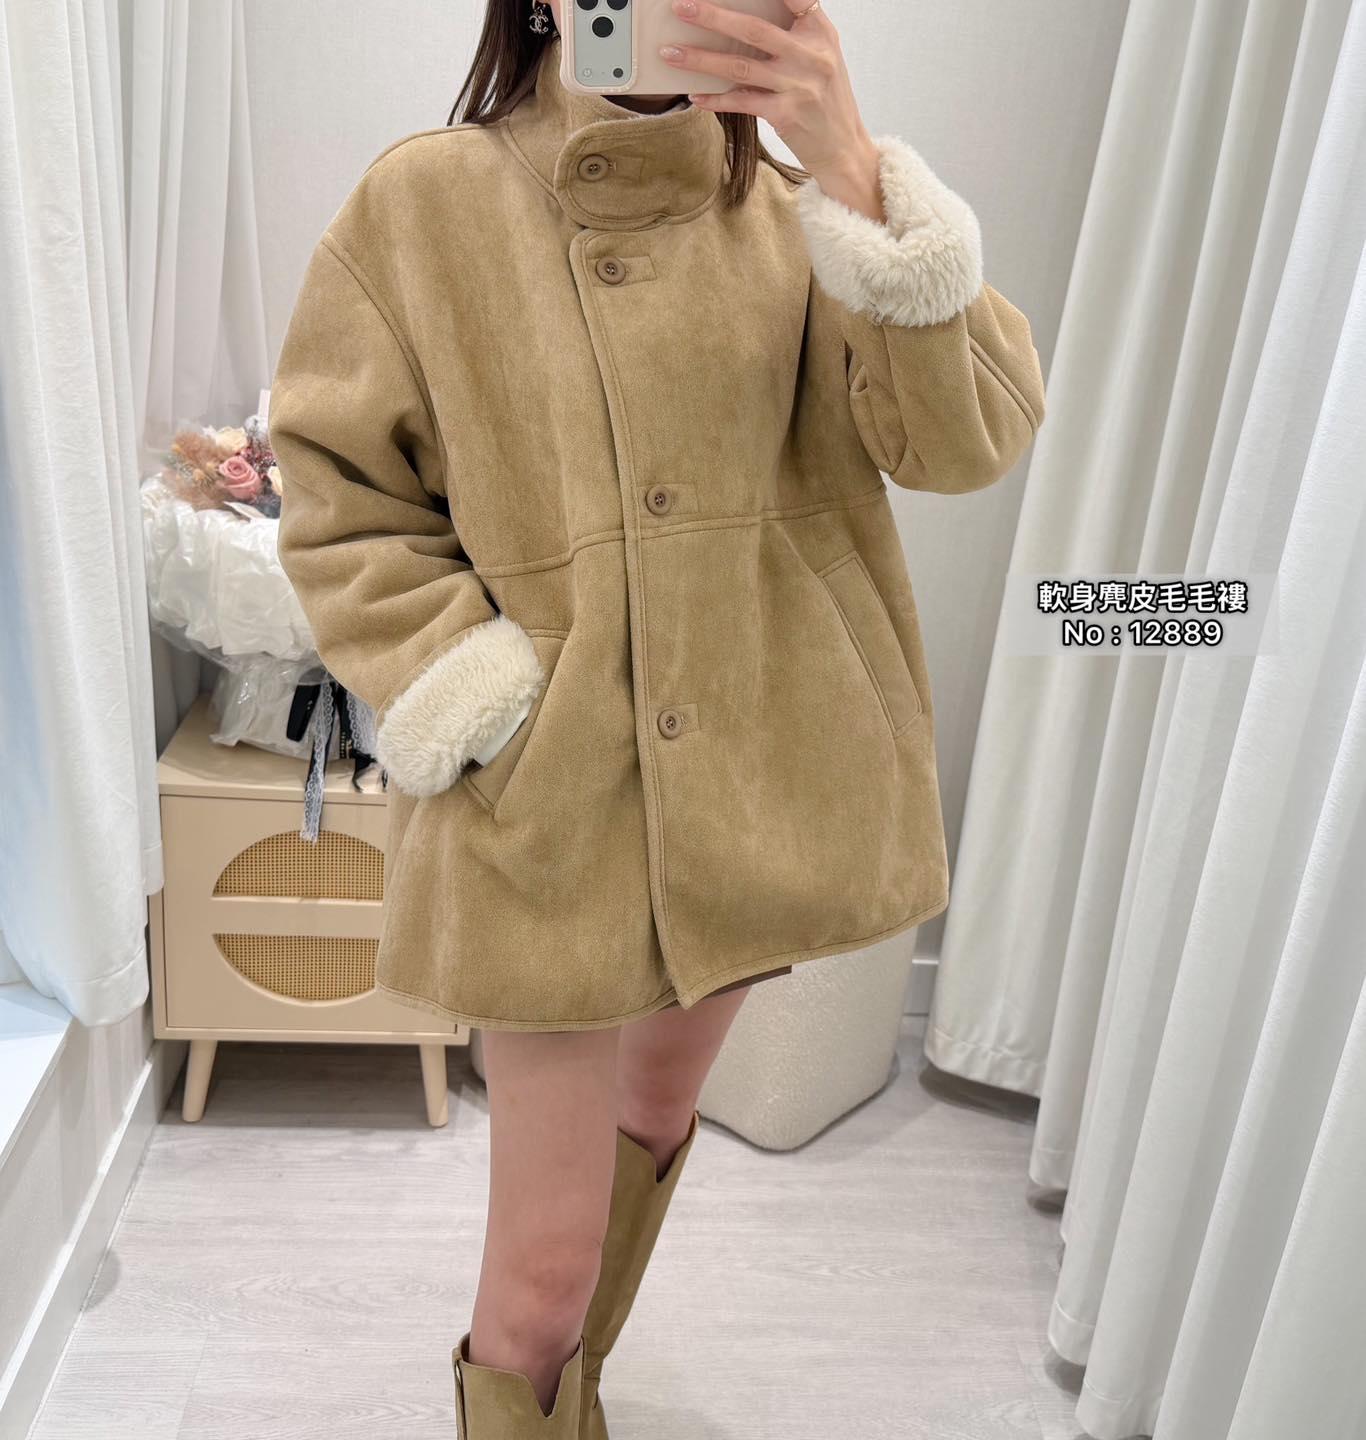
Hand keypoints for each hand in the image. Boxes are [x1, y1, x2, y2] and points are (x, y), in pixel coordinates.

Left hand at [659, 0, 885, 221]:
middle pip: (753, 29)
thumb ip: (793, 34)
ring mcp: (798, 85)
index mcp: (820, 31)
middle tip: (680, 7)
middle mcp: (810, 54)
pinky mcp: (786, 114)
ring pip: (740, 66)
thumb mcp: (821, 57)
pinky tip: (695, 96)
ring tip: (670, 53)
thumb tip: (743, 19)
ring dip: (700, 59)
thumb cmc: (826, 100)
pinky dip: (715, 99)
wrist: (844, 148)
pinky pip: (742, 101)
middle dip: (712, 16)